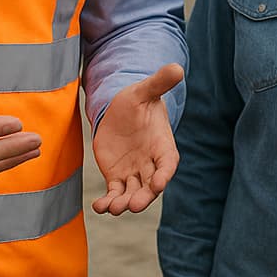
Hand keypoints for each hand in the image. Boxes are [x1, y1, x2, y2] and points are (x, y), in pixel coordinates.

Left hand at [91, 63, 181, 214]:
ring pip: (132, 193)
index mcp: (162, 145)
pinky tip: (99, 207)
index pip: (167, 163)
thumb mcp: (144, 90)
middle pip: (151, 185)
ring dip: (124, 203)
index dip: (164, 174)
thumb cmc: (136, 100)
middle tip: (134, 205)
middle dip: (144, 197)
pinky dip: (108, 202)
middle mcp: (150, 163)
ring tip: (113, 208)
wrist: (119, 111)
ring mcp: (134, 172)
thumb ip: (159, 83)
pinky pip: (114, 192)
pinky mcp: (117, 176)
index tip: (158, 184)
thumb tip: (177, 67)